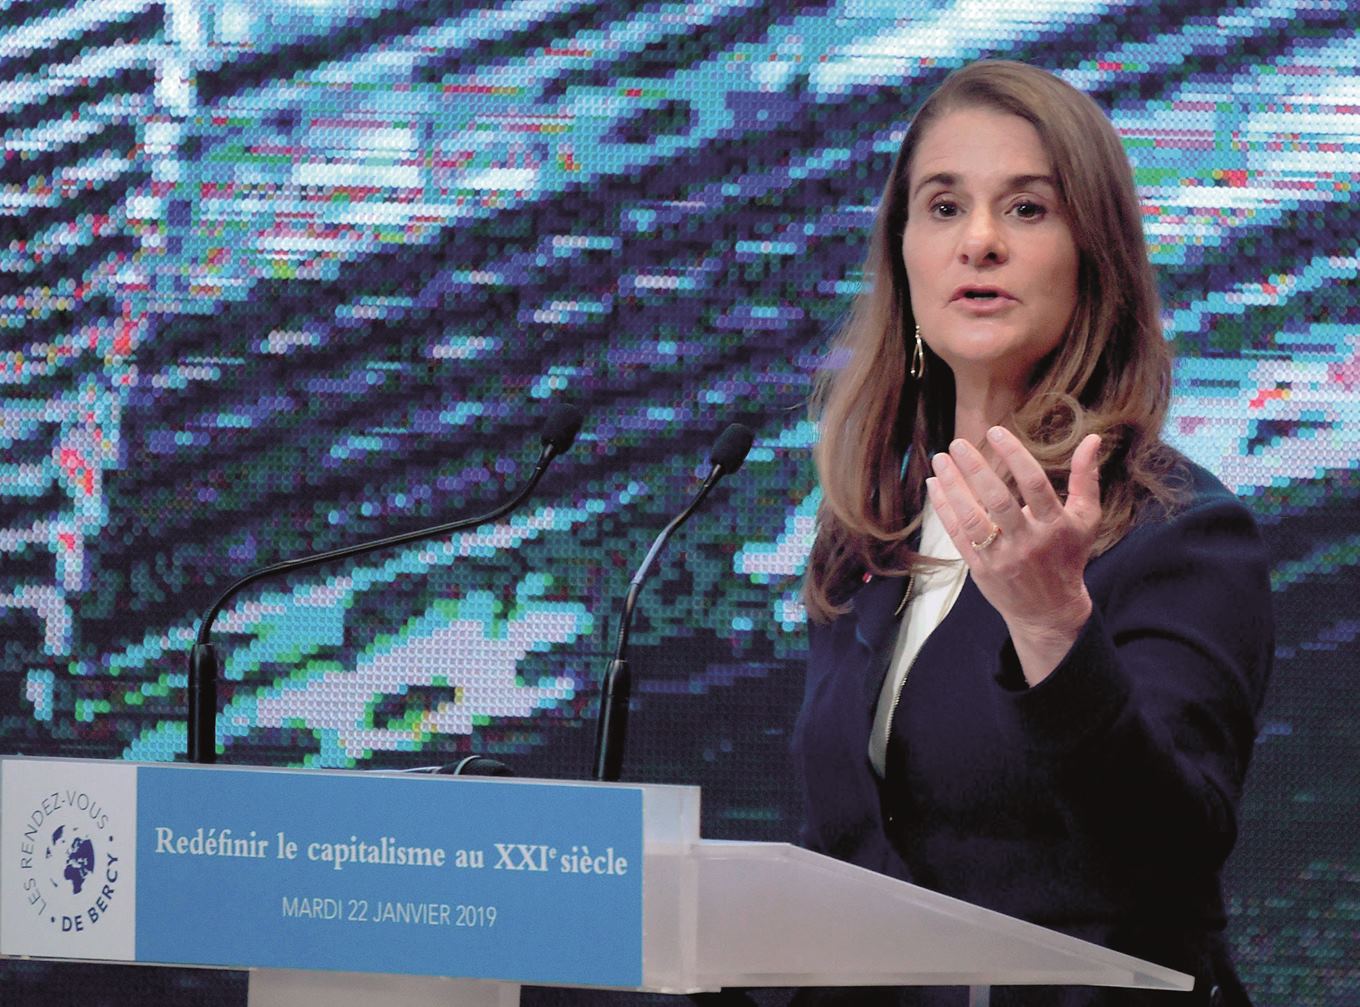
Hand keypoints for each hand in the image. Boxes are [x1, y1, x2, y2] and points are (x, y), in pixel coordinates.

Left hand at [925, 427, 1101, 685]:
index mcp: (1055, 525)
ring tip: (940, 460)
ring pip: (972, 519)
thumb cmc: (1068, 555)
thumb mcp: (1085, 519)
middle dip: (975, 469)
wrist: (1049, 609)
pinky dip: (944, 509)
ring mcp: (1002, 557)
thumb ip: (1086, 478)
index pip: (1034, 484)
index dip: (1015, 455)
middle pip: (998, 501)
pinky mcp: (981, 568)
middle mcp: (1028, 541)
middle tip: (957, 443)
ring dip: (953, 487)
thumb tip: (1091, 439)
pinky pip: (958, 535)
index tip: (995, 431)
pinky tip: (935, 484)